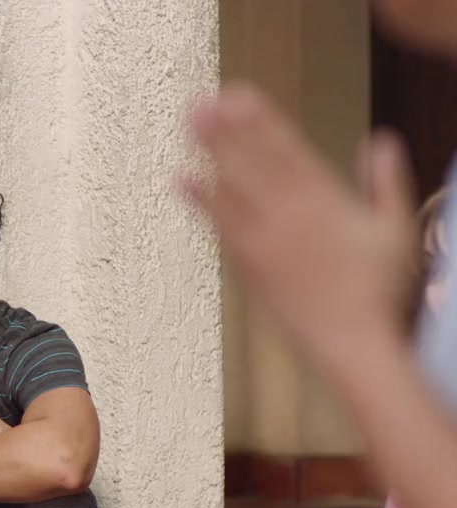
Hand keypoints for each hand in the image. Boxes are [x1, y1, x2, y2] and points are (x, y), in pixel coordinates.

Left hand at [183, 83, 418, 377]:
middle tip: (200, 101)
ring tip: (188, 125)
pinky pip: (221, 227)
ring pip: (233, 189)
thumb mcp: (395, 230)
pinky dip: (201, 202)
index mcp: (326, 202)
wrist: (351, 342)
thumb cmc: (378, 290)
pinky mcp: (248, 267)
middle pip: (254, 164)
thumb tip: (381, 140)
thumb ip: (386, 182)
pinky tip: (182, 180)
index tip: (240, 95)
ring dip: (210, 154)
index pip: (289, 151)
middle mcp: (290, 217)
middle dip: (227, 130)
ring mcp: (264, 242)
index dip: (262, 121)